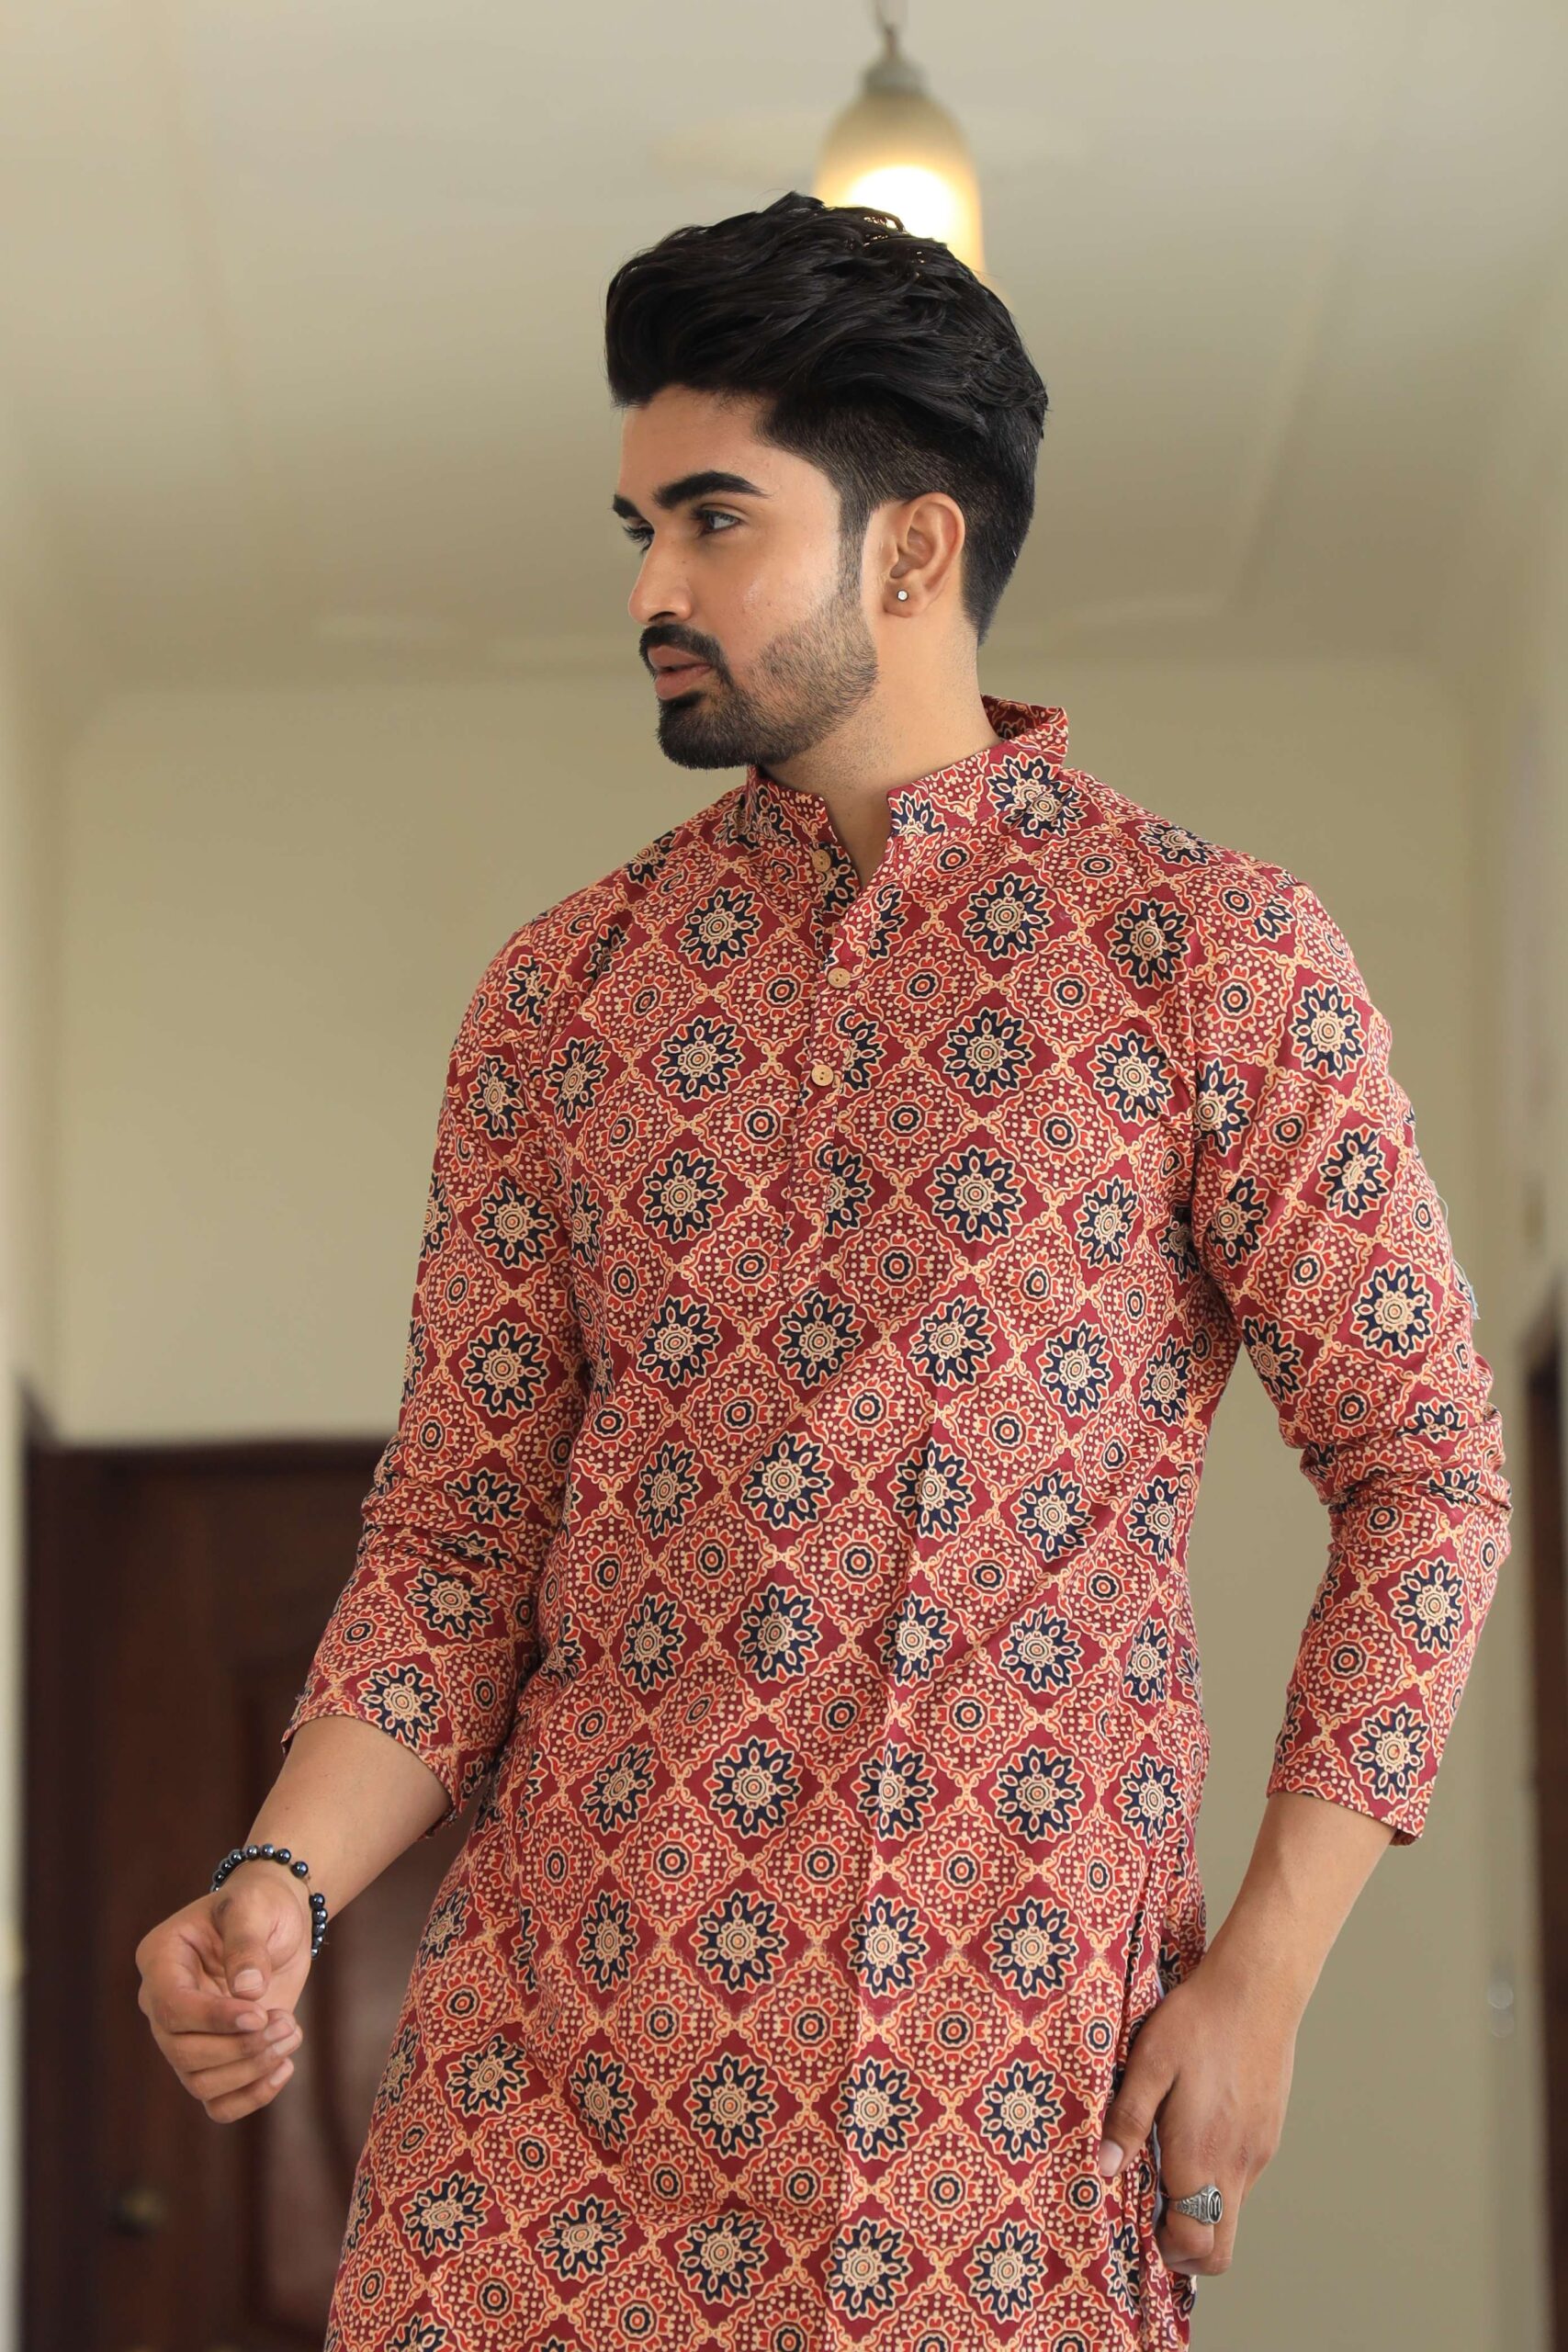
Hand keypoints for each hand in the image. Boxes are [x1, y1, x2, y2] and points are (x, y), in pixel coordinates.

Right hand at [135, 1863, 315, 2122]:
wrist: (276, 1921)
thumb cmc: (260, 1907)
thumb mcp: (254, 1909)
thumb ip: (247, 1944)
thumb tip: (248, 1992)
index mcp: (160, 1959)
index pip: (171, 2007)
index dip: (213, 2018)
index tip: (259, 2014)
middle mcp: (162, 2004)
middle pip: (182, 2052)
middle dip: (240, 2047)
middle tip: (288, 2022)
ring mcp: (184, 2036)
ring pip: (199, 2083)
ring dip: (251, 2069)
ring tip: (292, 2032)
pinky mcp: (212, 2060)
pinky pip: (217, 2103)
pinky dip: (251, 2097)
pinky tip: (284, 2067)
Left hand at [1096, 1943, 1299, 2278]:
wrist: (1256, 1989)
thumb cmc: (1197, 2022)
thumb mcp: (1148, 2062)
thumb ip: (1126, 2119)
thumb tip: (1103, 2169)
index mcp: (1201, 2155)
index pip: (1197, 2246)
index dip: (1168, 2252)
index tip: (1143, 2226)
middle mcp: (1236, 2166)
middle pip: (1222, 2249)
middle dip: (1187, 2249)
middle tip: (1155, 2214)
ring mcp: (1258, 2152)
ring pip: (1232, 2213)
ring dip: (1201, 2210)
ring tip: (1167, 2162)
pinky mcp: (1269, 2134)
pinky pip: (1243, 2179)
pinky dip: (1217, 2179)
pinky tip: (1194, 2132)